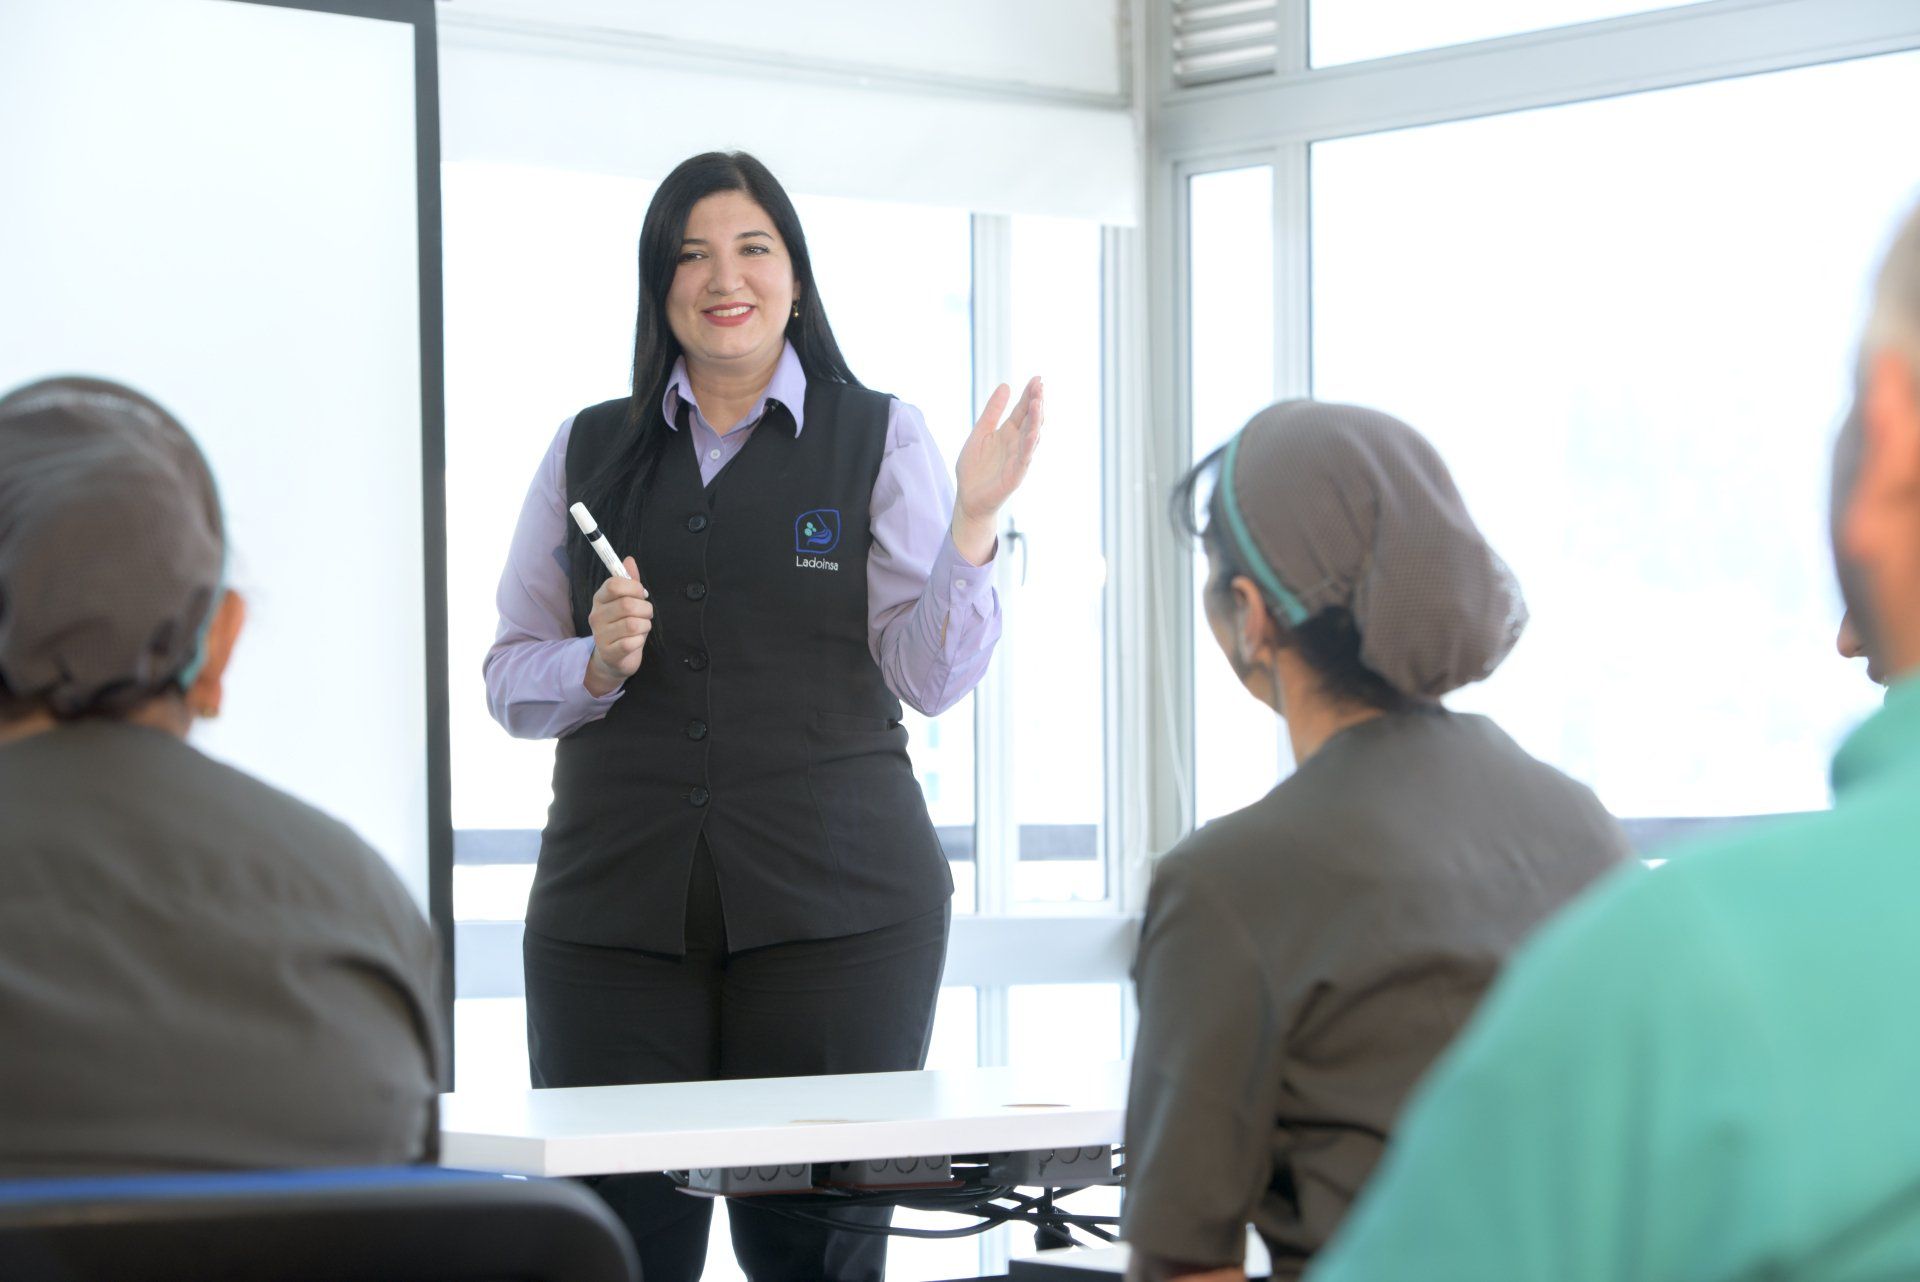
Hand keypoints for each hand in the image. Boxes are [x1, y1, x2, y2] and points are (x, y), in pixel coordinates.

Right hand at [584, 557, 651, 695]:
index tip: (641, 594)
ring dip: (645, 625)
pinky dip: (640, 640)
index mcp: (600, 599)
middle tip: (646, 614)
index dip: (633, 587)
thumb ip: (629, 582)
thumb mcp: (627, 601)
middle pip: (627, 604)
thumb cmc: (623, 626)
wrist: (613, 659)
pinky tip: (636, 641)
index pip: (613, 584)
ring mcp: (600, 635)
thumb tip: (629, 559)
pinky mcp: (609, 652)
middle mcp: (596, 615)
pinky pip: (632, 642)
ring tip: (642, 628)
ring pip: (633, 624)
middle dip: (645, 609)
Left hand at [952, 375, 1042, 563]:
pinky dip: (1030, 445)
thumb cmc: (974, 468)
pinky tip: (1034, 432)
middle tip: (1040, 386)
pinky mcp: (1016, 475)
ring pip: (1032, 437)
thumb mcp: (980, 433)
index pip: (1022, 410)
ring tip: (1038, 403)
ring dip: (1036, 421)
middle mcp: (1017, 444)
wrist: (968, 498)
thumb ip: (992, 411)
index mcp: (1008, 433)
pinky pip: (1025, 458)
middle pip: (1031, 420)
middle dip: (1036, 403)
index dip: (1029, 395)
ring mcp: (1018, 459)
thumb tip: (1005, 385)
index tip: (1037, 378)